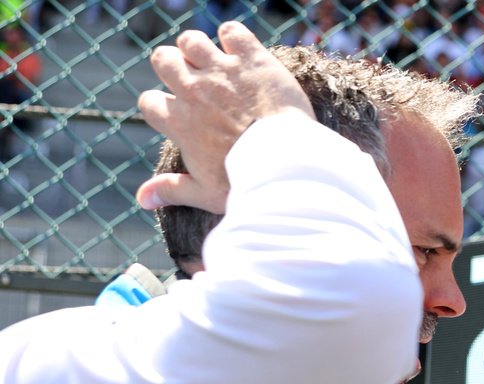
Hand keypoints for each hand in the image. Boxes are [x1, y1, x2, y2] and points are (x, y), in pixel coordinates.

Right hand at [136, 22, 315, 211]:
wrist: (288, 166)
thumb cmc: (246, 185)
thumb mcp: (206, 194)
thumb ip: (172, 189)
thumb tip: (142, 199)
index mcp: (179, 122)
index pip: (149, 102)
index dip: (162, 107)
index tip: (180, 116)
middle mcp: (193, 91)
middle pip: (163, 59)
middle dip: (175, 67)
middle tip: (196, 82)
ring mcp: (221, 72)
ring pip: (191, 40)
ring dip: (200, 48)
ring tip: (217, 63)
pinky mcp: (251, 59)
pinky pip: (230, 32)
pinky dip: (234, 38)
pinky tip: (243, 52)